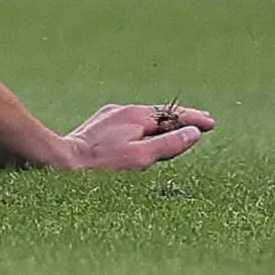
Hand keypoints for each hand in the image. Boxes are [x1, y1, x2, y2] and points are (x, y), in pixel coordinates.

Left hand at [60, 101, 213, 169]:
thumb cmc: (102, 164)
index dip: (193, 119)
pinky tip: (144, 137)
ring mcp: (109, 117)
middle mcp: (122, 110)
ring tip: (178, 131)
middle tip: (201, 125)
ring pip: (143, 119)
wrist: (62, 162)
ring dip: (162, 125)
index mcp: (135, 115)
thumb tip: (194, 133)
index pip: (172, 114)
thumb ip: (169, 144)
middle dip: (180, 120)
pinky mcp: (99, 126)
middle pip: (159, 114)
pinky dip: (145, 129)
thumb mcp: (141, 157)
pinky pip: (129, 124)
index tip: (211, 123)